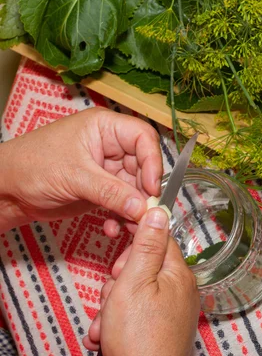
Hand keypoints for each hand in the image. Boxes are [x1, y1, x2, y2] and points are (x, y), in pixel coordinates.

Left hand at [0, 107, 162, 233]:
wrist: (6, 191)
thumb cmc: (30, 166)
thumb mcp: (74, 177)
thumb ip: (111, 192)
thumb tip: (142, 206)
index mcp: (105, 128)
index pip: (143, 138)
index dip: (153, 161)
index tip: (152, 187)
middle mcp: (110, 146)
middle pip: (144, 165)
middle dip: (145, 191)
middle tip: (145, 212)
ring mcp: (107, 168)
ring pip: (136, 187)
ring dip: (135, 209)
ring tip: (131, 226)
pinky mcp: (103, 189)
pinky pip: (123, 202)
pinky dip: (123, 216)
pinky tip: (114, 227)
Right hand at [83, 207, 199, 355]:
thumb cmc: (140, 338)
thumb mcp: (134, 281)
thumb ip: (145, 246)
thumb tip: (158, 212)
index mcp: (178, 273)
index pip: (159, 238)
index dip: (136, 236)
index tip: (119, 232)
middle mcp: (180, 289)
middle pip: (142, 267)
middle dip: (118, 281)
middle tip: (113, 296)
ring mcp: (173, 310)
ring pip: (134, 292)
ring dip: (114, 306)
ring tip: (109, 324)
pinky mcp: (163, 327)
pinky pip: (137, 313)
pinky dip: (120, 322)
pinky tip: (111, 336)